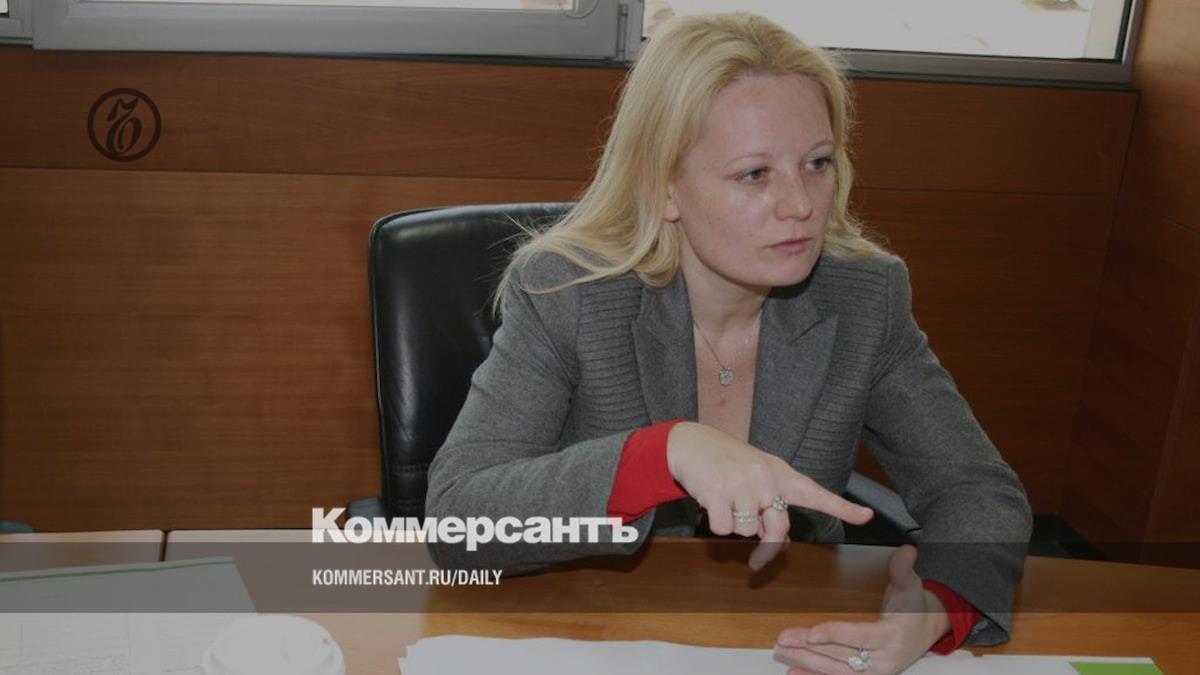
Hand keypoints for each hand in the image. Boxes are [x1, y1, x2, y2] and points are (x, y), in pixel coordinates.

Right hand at [666, 422, 872, 569]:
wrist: (692, 443)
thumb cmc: (728, 462)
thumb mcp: (757, 476)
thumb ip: (772, 505)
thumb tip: (779, 542)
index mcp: (781, 475)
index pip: (816, 494)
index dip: (842, 507)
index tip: (866, 516)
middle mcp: (766, 478)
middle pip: (777, 530)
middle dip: (767, 550)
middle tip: (757, 563)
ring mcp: (742, 484)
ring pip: (745, 531)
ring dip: (734, 525)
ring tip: (725, 501)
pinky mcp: (717, 491)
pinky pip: (723, 528)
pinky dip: (716, 522)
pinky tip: (711, 502)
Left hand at [773, 546, 951, 673]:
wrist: (925, 630)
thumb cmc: (914, 607)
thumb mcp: (911, 586)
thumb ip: (902, 569)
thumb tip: (906, 551)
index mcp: (893, 636)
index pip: (861, 637)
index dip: (836, 634)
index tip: (813, 633)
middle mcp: (883, 659)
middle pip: (841, 654)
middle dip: (810, 647)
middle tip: (783, 637)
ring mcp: (874, 671)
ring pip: (836, 669)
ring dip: (807, 661)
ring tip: (783, 650)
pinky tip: (794, 671)